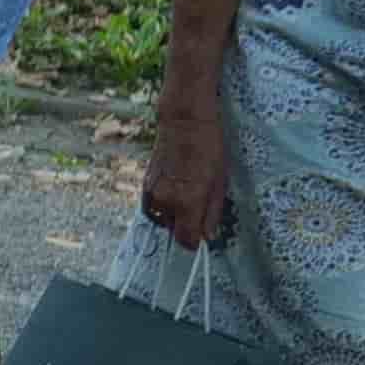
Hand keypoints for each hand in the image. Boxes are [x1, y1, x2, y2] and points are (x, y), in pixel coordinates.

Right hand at [137, 121, 227, 247]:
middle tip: (199, 205)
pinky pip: (155, 207)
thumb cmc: (209, 149)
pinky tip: (176, 188)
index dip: (195, 240)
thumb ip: (212, 213)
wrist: (184, 123)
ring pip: (164, 219)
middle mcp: (165, 202)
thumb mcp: (219, 183)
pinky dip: (165, 205)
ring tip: (187, 193)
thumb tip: (208, 236)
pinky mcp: (144, 186)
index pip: (186, 240)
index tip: (202, 235)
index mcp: (187, 202)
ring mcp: (152, 194)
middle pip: (174, 231)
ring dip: (175, 214)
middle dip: (186, 225)